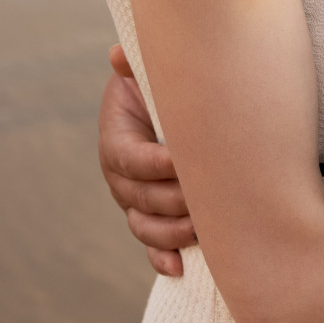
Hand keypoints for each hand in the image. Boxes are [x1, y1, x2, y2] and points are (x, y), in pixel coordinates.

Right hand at [100, 44, 194, 276]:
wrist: (169, 113)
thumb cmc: (163, 92)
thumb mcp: (148, 77)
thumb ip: (135, 67)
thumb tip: (119, 54)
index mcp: (116, 142)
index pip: (130, 159)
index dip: (154, 164)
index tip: (182, 163)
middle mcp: (121, 178)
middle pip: (141, 197)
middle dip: (173, 200)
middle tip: (207, 196)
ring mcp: (134, 202)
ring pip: (145, 225)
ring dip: (171, 231)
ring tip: (199, 228)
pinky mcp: (150, 219)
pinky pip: (151, 245)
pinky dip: (162, 258)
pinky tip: (179, 268)